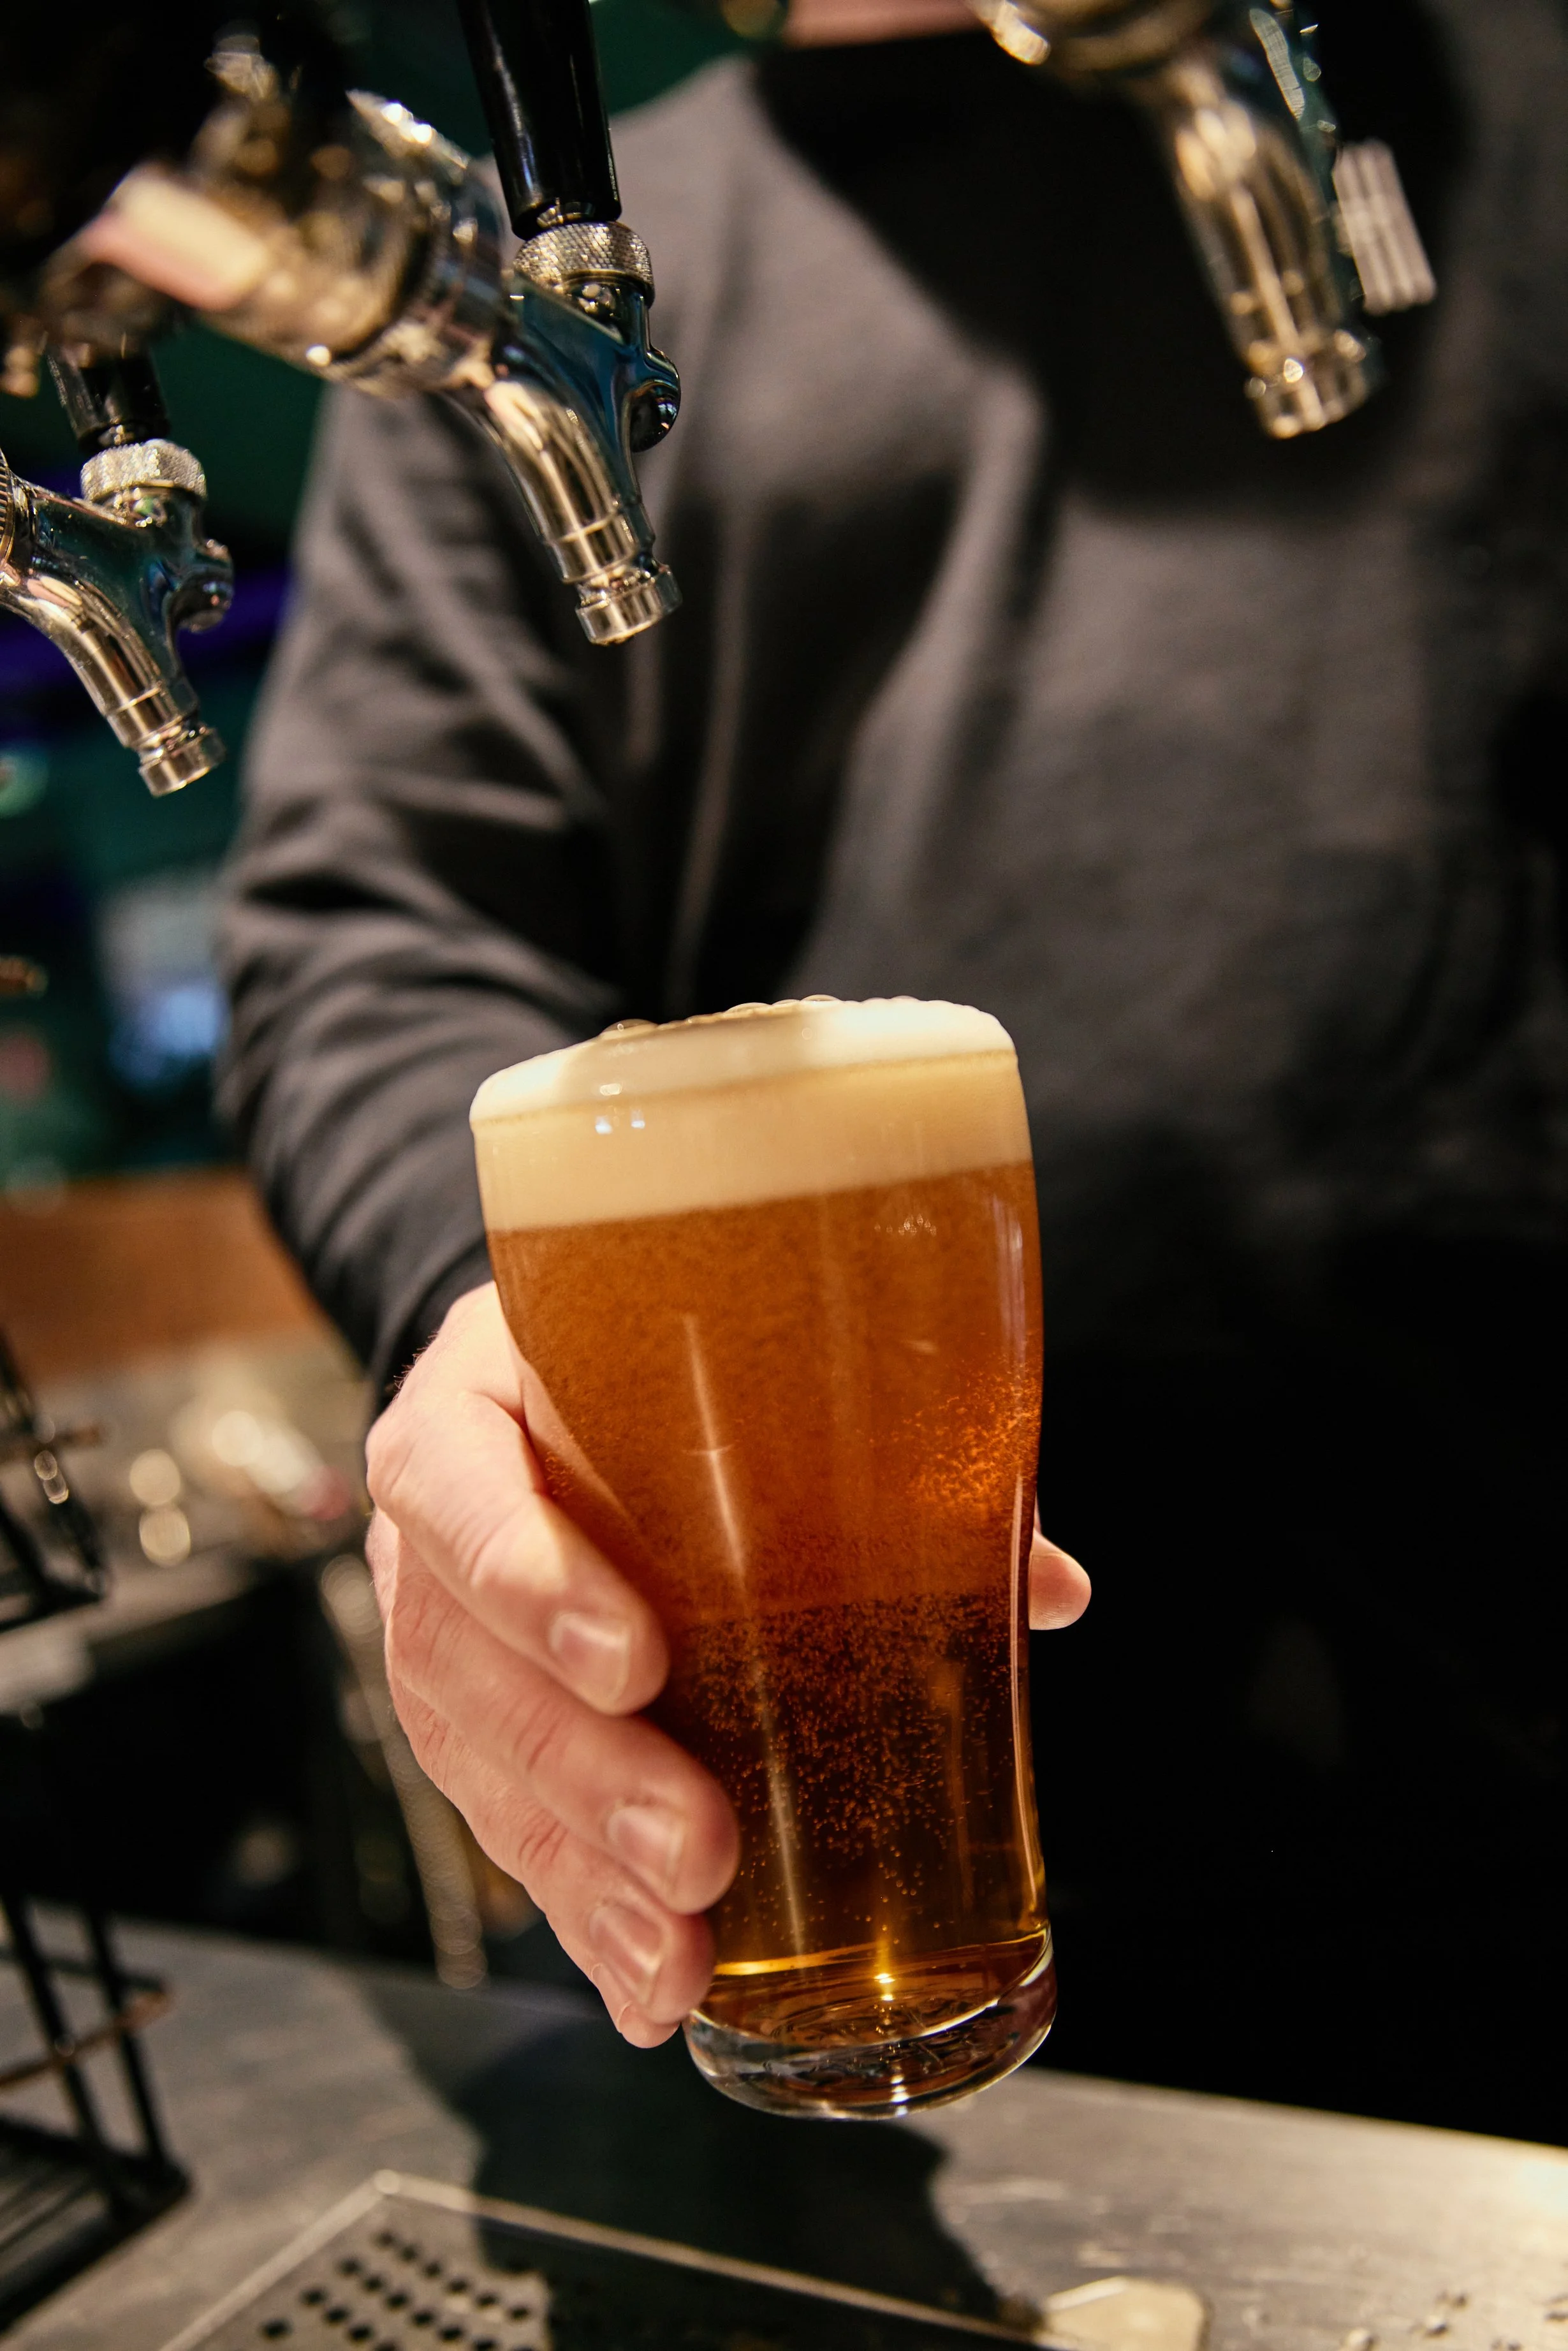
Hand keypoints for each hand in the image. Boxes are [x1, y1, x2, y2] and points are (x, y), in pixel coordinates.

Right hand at [365, 1284, 1088, 2046]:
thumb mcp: (728, 1366)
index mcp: (471, 1406)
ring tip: (682, 1957)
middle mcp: (430, 1531)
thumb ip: (875, 1453)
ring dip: (583, 1876)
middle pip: (468, 1661)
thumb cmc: (656, 1369)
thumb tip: (1049, 1590)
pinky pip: (506, 1825)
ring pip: (479, 1766)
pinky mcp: (470, 1726)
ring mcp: (439, 1636)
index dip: (524, 1576)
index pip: (452, 1486)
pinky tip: (650, 1989)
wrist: (554, 1382)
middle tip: (700, 1852)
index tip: (635, 1661)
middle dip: (587, 1775)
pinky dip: (583, 1913)